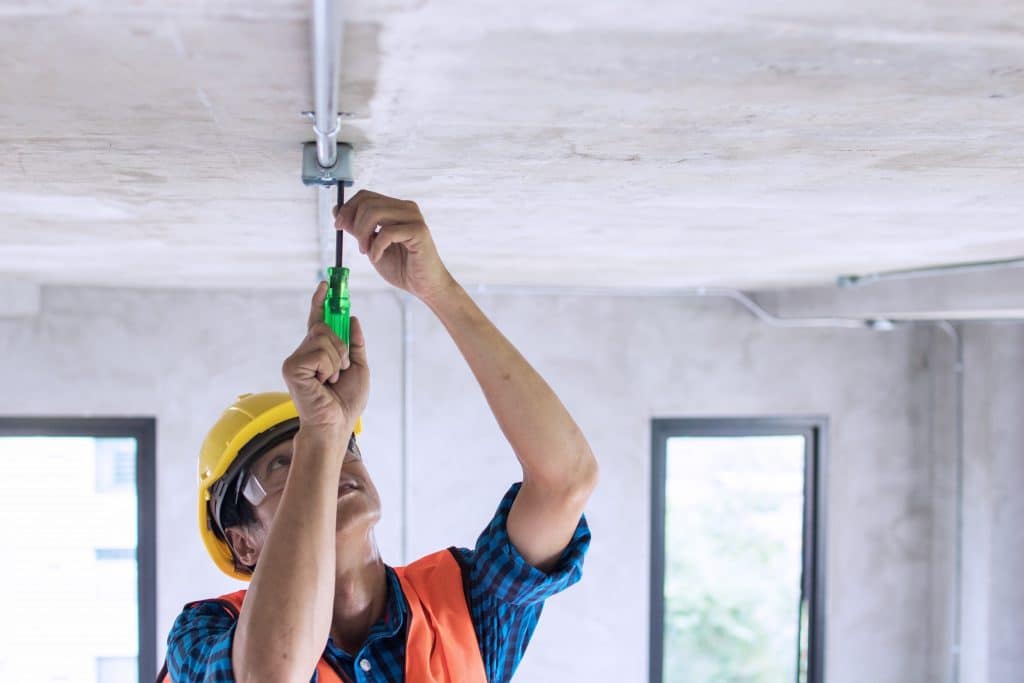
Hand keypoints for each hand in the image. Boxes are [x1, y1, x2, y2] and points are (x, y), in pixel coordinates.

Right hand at [281, 282, 369, 433]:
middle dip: (341, 346)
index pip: (317, 320)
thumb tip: (352, 317)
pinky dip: (329, 367)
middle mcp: (303, 353)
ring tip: (332, 379)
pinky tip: (323, 383)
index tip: (325, 284)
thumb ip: (356, 343)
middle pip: (324, 326)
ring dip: (337, 359)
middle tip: (341, 370)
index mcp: (317, 352)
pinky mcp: (292, 368)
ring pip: (323, 337)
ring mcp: (295, 360)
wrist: (336, 424)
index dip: (320, 302)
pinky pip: (319, 352)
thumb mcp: (359, 367)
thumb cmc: (346, 401)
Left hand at [334, 190, 454, 302]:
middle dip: (354, 223)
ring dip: (363, 234)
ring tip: (367, 252)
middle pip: (368, 202)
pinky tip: (377, 257)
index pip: (366, 196)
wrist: (423, 286)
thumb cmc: (402, 267)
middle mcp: (406, 208)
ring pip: (375, 213)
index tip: (338, 226)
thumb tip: (337, 210)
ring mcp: (414, 218)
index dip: (348, 208)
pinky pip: (387, 232)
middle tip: (358, 245)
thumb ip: (357, 228)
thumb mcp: (371, 245)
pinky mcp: (419, 231)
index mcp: (396, 208)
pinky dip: (376, 247)